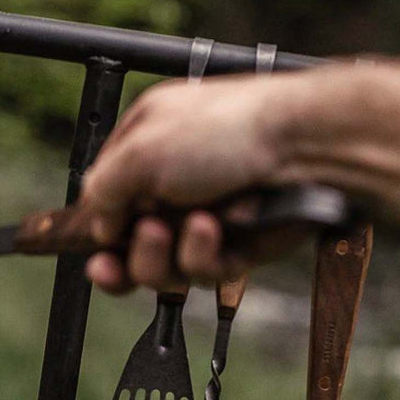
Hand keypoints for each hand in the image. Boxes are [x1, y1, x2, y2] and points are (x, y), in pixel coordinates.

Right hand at [79, 74, 291, 290]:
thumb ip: (100, 190)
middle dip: (128, 259)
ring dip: (167, 255)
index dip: (97, 234)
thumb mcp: (139, 150)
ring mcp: (202, 220)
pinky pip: (203, 271)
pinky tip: (219, 229)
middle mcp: (171, 188)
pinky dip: (206, 253)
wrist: (305, 146)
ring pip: (163, 270)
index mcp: (145, 152)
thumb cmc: (228, 129)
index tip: (95, 254)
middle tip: (133, 249)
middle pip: (128, 250)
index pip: (105, 205)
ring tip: (193, 226)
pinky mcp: (235, 247)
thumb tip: (99, 229)